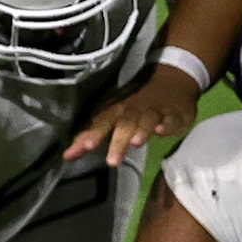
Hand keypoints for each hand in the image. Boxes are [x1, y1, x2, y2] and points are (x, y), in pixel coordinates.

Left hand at [64, 64, 201, 167]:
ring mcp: (153, 110)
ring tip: (136, 143)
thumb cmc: (134, 104)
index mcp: (115, 111)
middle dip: (117, 141)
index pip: (99, 124)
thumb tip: (67, 155)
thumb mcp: (111, 116)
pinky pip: (170, 118)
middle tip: (111, 162)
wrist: (169, 79)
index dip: (90, 136)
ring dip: (140, 131)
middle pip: (123, 124)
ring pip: (146, 121)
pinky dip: (166, 124)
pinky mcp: (173, 113)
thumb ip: (90, 135)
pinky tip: (161, 131)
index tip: (78, 151)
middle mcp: (132, 110)